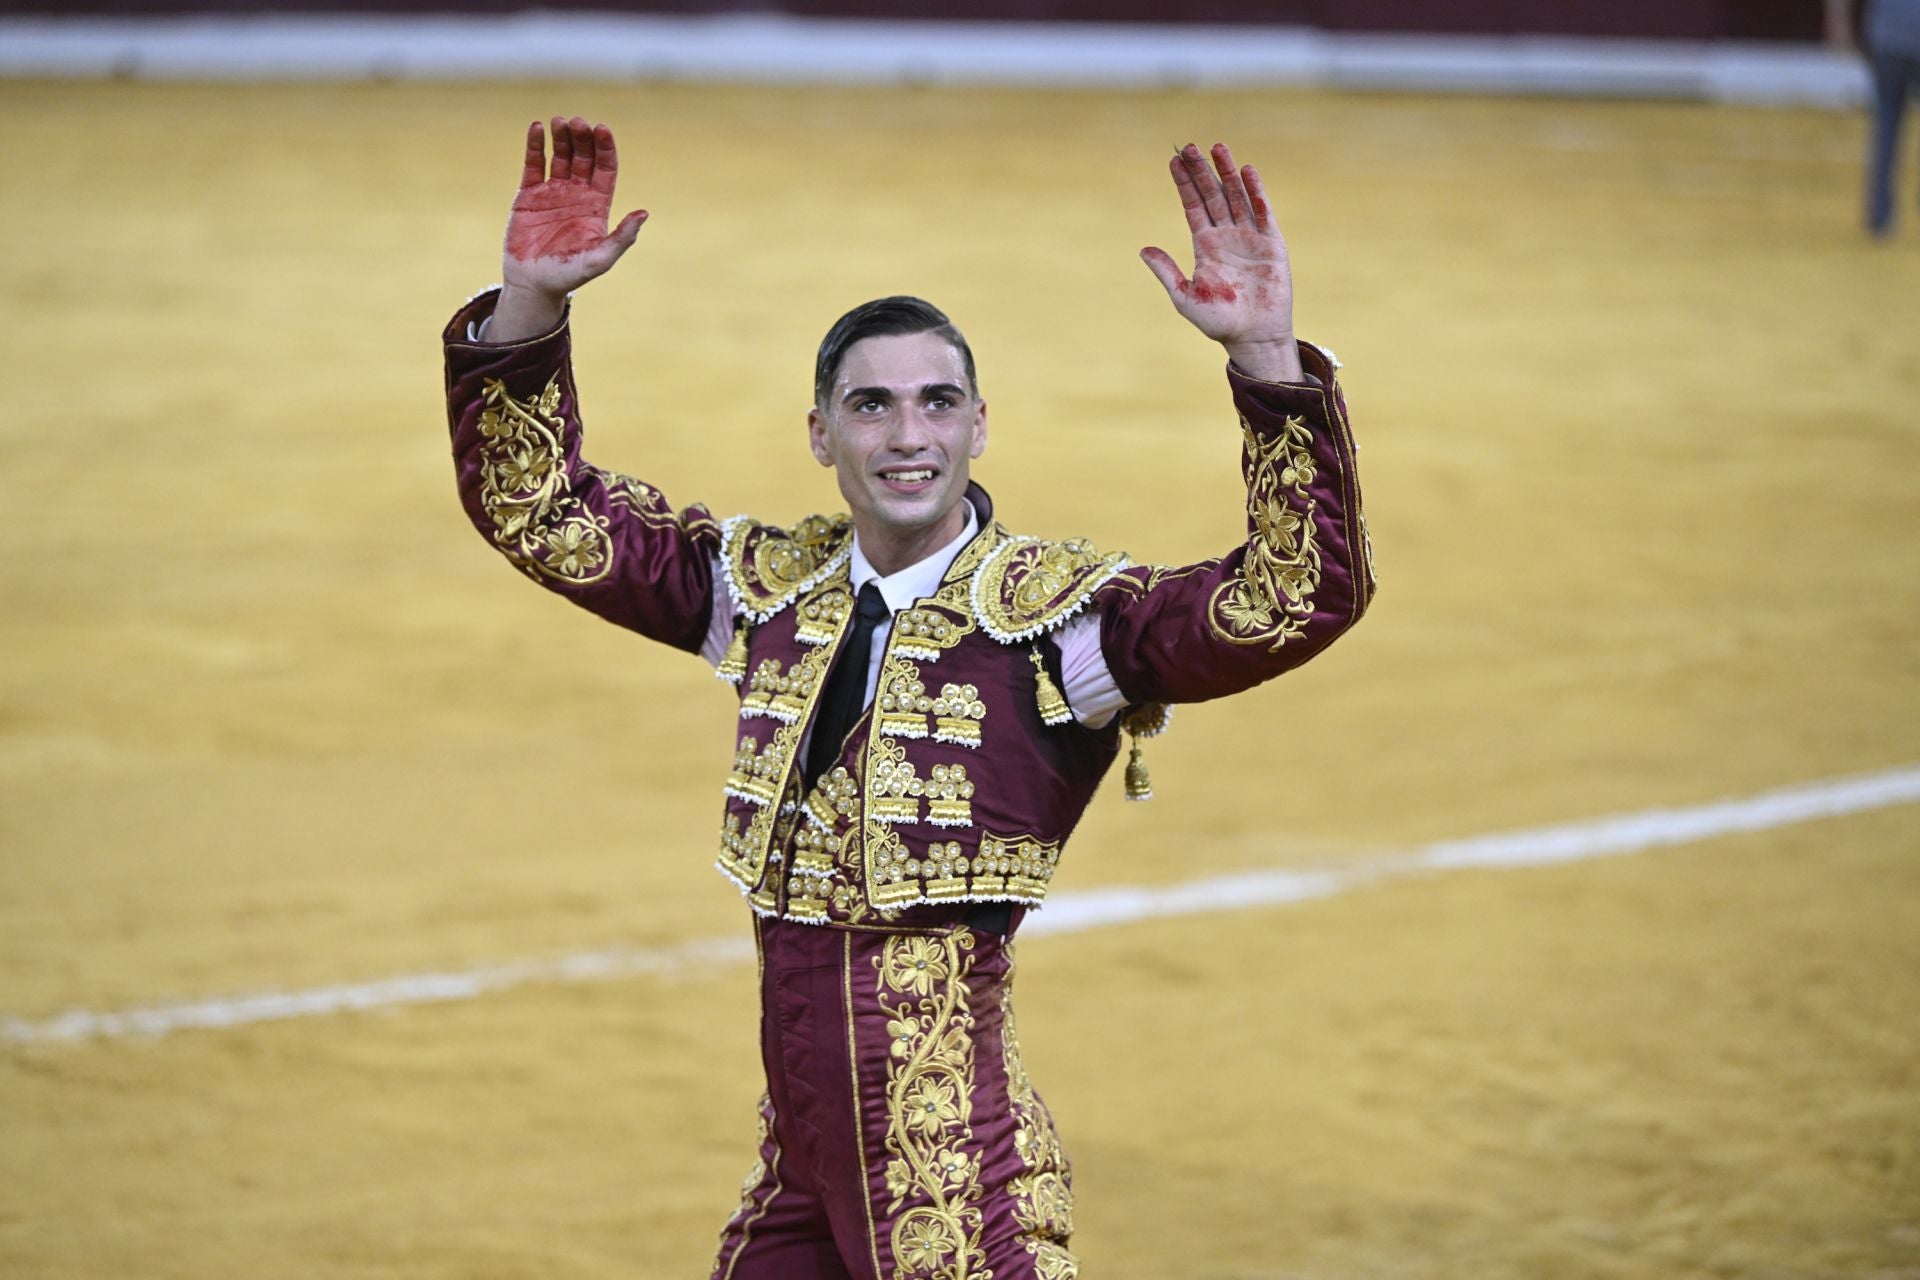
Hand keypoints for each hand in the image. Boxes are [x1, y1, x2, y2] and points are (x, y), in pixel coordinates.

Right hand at [490, 117, 646, 340]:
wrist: (534, 284)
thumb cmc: (570, 275)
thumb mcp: (600, 258)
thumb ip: (622, 237)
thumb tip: (644, 213)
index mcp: (597, 205)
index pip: (605, 169)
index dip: (605, 148)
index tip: (602, 130)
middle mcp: (577, 194)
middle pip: (584, 157)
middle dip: (583, 138)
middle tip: (578, 123)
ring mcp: (553, 191)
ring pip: (560, 155)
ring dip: (561, 136)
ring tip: (559, 121)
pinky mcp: (529, 194)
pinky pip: (533, 164)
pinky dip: (535, 145)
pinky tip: (536, 128)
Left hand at [1141, 143, 1301, 381]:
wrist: (1253, 337)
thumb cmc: (1219, 322)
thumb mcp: (1185, 297)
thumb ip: (1167, 272)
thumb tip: (1143, 250)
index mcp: (1205, 246)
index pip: (1193, 207)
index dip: (1184, 185)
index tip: (1174, 162)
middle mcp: (1226, 237)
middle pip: (1212, 195)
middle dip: (1201, 171)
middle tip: (1190, 147)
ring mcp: (1249, 237)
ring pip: (1236, 197)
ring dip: (1227, 172)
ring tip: (1217, 148)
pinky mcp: (1271, 244)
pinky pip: (1262, 212)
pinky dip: (1255, 191)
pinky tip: (1247, 171)